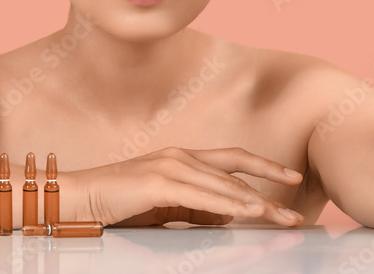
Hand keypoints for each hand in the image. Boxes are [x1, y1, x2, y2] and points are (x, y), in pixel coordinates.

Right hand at [63, 146, 305, 227]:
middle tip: (296, 208)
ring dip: (255, 202)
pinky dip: (228, 204)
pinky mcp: (158, 182)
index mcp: (182, 159)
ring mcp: (169, 167)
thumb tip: (227, 215)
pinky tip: (248, 212)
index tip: (291, 177)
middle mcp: (180, 157)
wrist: (77, 198)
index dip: (263, 167)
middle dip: (269, 189)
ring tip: (281, 216)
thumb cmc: (118, 204)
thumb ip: (195, 207)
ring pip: (222, 185)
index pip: (232, 160)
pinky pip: (201, 196)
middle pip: (235, 172)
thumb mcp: (164, 206)